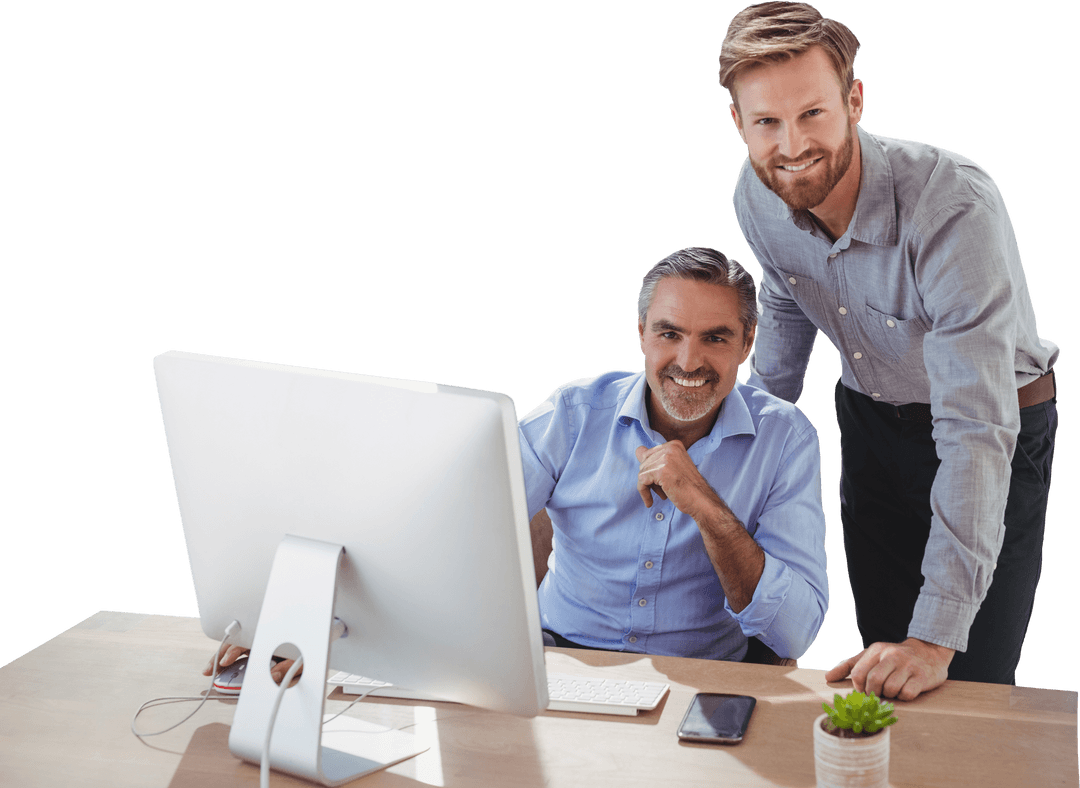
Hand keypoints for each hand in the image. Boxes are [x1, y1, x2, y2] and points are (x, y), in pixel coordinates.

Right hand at [203, 646, 300, 684]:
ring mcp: (257, 644)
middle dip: (220, 655)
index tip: (226, 660)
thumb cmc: (306, 652)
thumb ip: (288, 668)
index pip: (247, 641)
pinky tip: (219, 668)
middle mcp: (261, 639)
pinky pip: (239, 652)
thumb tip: (273, 674)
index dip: (234, 650)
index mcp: (270, 638)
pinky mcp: (256, 650)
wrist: (311, 645)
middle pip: (235, 643)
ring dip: (220, 657)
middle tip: (210, 669)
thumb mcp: (301, 661)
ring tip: (209, 670)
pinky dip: (227, 659)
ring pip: (234, 647)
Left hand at [634, 441, 717, 517]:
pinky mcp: (660, 471)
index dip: (652, 469)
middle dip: (650, 477)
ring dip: (648, 486)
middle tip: (661, 490)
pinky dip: (644, 493)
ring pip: (642, 472)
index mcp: (674, 445)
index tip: (659, 481)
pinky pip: (641, 481)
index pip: (649, 453)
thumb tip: (638, 451)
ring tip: (662, 495)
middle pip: (644, 462)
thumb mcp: (674, 466)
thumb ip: (657, 459)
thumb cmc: (689, 487)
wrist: (701, 500)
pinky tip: (650, 502)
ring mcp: (665, 458)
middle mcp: (669, 448)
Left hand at [826, 638, 953, 700]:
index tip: (865, 690)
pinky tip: (906, 691)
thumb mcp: (870, 656)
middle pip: (873, 682)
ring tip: (893, 690)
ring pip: (890, 689)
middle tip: (880, 693)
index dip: (859, 688)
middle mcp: (891, 655)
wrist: (928, 652)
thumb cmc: (893, 658)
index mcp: (875, 650)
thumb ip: (848, 666)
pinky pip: (906, 694)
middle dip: (874, 693)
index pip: (857, 674)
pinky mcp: (921, 676)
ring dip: (890, 695)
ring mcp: (907, 665)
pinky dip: (904, 697)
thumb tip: (827, 678)